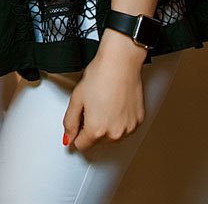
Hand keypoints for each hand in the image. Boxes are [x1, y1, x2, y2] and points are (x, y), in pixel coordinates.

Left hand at [63, 37, 145, 152]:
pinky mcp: (138, 120)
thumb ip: (70, 122)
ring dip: (106, 127)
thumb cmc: (101, 75)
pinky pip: (125, 128)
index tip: (78, 124)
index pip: (82, 145)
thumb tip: (68, 137)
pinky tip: (115, 105)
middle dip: (91, 129)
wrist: (120, 62)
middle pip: (97, 142)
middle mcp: (115, 133)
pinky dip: (119, 121)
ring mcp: (128, 128)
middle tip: (92, 107)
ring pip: (112, 137)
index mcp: (96, 130)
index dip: (76, 134)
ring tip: (104, 104)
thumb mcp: (76, 99)